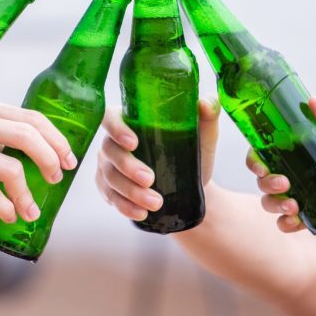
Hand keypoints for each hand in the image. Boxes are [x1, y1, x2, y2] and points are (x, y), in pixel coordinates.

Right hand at [0, 99, 76, 223]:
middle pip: (26, 137)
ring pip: (11, 169)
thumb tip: (56, 157)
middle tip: (56, 181)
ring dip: (27, 196)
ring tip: (31, 212)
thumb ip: (6, 139)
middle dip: (49, 161)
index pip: (31, 118)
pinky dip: (6, 208)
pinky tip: (11, 216)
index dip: (56, 140)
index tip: (69, 162)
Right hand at [94, 98, 220, 220]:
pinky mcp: (108, 188)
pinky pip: (110, 197)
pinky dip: (125, 206)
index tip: (134, 143)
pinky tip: (141, 213)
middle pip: (109, 150)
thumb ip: (207, 115)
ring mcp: (108, 166)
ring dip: (130, 192)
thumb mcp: (203, 135)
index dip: (116, 128)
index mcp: (131, 120)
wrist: (190, 186)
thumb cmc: (193, 152)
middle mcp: (113, 141)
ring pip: (110, 177)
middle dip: (128, 167)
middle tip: (150, 179)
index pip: (110, 117)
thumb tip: (206, 102)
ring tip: (156, 203)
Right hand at [251, 97, 315, 231]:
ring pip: (275, 202)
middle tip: (282, 183)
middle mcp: (303, 170)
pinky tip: (293, 223)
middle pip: (266, 178)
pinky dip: (287, 225)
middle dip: (265, 183)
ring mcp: (311, 193)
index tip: (259, 162)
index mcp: (305, 148)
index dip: (255, 158)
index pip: (268, 151)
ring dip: (274, 205)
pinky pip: (295, 223)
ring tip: (292, 207)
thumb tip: (311, 100)